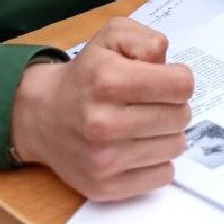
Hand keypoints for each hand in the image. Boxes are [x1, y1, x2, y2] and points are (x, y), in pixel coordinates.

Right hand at [8, 17, 193, 201]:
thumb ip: (144, 39)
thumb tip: (166, 62)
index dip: (178, 79)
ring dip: (166, 134)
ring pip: (175, 147)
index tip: (164, 80)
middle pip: (181, 116)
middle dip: (173, 106)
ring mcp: (103, 159)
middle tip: (152, 103)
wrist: (42, 116)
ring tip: (144, 125)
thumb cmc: (86, 74)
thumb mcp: (111, 37)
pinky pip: (162, 176)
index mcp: (109, 81)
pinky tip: (138, 148)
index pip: (181, 85)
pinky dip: (157, 162)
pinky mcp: (104, 186)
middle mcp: (104, 122)